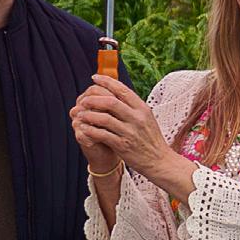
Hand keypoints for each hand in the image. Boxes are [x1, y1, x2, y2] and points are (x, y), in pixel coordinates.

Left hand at [71, 75, 185, 190]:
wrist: (159, 161)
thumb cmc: (150, 138)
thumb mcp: (146, 118)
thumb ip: (132, 106)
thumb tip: (116, 90)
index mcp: (142, 108)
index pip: (122, 90)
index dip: (106, 81)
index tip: (94, 78)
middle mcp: (137, 118)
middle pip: (111, 102)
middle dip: (93, 98)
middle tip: (83, 99)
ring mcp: (130, 132)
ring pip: (104, 118)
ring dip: (89, 115)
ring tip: (80, 114)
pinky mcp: (123, 146)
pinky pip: (102, 135)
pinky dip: (90, 130)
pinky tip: (83, 128)